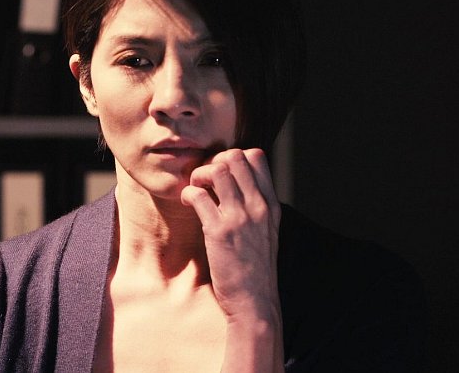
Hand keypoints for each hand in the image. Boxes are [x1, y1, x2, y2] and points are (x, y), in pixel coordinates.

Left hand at [181, 148, 283, 371]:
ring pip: (218, 168)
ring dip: (199, 174)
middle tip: (204, 181)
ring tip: (195, 189)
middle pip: (235, 156)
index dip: (233, 157)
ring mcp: (240, 217)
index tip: (220, 175)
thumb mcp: (267, 232)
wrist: (255, 302)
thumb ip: (256, 208)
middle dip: (213, 161)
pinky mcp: (219, 231)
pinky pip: (199, 194)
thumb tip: (236, 187)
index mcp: (271, 204)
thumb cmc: (256, 270)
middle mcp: (258, 206)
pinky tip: (187, 203)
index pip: (257, 157)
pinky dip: (187, 193)